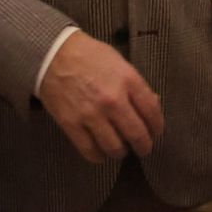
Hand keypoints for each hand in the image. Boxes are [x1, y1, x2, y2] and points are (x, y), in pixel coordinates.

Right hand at [37, 31, 164, 162]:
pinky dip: (99, 156)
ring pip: (115, 147)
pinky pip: (90, 151)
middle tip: (143, 148)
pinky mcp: (72, 125)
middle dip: (144, 145)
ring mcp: (91, 114)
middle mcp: (112, 100)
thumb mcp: (119, 62)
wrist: (53, 55)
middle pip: (136, 134)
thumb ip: (135, 85)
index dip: (157, 126)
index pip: (151, 111)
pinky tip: (101, 152)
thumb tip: (152, 104)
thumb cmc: (89, 55)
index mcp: (127, 80)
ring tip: (122, 149)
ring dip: (122, 152)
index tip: (156, 132)